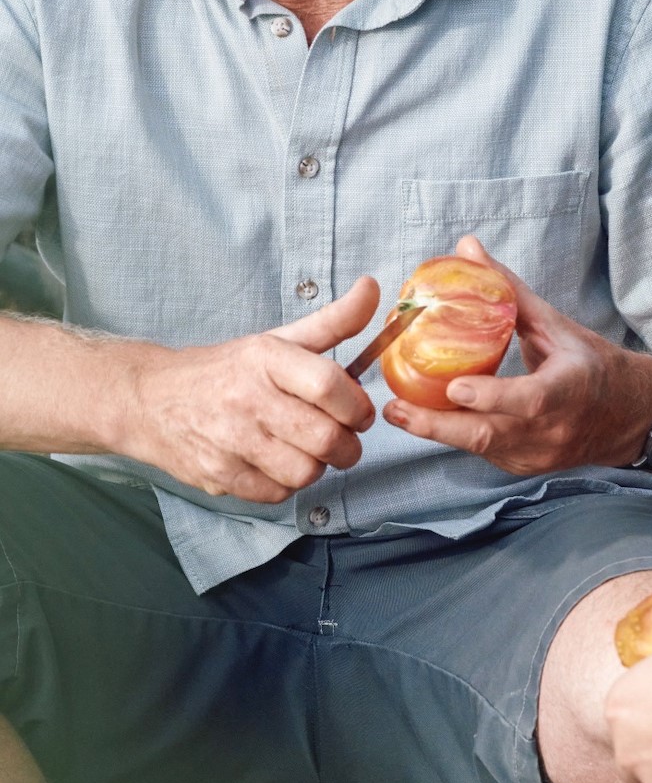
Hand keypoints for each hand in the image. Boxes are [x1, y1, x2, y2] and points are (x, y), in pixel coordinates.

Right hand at [117, 276, 379, 502]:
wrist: (148, 400)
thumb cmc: (225, 370)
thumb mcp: (279, 339)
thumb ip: (334, 320)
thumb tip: (373, 288)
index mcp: (266, 359)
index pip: (328, 385)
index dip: (356, 405)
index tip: (359, 411)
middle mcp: (247, 398)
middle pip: (324, 438)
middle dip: (347, 444)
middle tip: (342, 437)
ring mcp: (229, 441)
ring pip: (304, 471)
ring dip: (318, 466)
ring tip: (307, 450)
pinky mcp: (217, 475)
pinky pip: (276, 493)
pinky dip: (287, 484)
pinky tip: (278, 463)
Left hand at [382, 235, 651, 473]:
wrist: (629, 416)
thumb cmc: (593, 364)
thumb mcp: (557, 325)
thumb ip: (509, 291)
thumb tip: (468, 248)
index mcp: (569, 390)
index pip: (529, 401)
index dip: (491, 397)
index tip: (454, 387)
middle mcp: (552, 430)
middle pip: (488, 435)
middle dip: (437, 426)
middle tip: (396, 409)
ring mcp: (536, 454)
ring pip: (479, 447)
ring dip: (437, 432)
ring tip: (398, 412)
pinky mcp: (524, 466)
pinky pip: (483, 452)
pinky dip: (456, 436)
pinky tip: (427, 419)